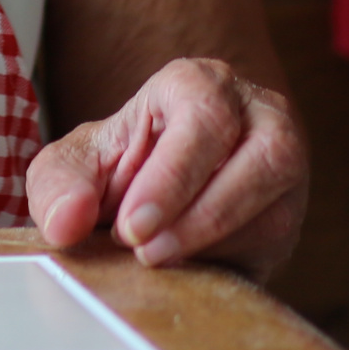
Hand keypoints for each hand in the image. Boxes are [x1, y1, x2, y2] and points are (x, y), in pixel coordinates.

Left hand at [28, 56, 307, 277]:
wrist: (154, 196)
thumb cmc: (117, 166)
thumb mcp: (74, 166)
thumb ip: (59, 186)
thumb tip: (63, 222)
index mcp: (198, 84)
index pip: (203, 115)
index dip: (171, 177)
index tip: (131, 226)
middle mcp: (256, 114)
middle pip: (261, 156)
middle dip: (199, 214)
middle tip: (145, 249)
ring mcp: (283, 165)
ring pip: (277, 207)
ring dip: (215, 241)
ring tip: (159, 259)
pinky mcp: (289, 213)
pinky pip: (278, 242)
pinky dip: (232, 259)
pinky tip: (190, 265)